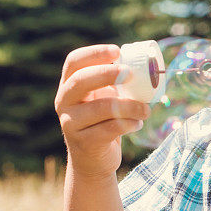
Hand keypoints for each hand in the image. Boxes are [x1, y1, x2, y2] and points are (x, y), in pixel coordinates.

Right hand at [54, 44, 150, 177]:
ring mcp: (70, 122)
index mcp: (69, 85)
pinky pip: (111, 128)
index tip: (117, 51)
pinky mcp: (83, 142)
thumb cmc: (104, 121)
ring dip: (130, 105)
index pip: (74, 62)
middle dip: (108, 74)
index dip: (94, 53)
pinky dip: (130, 124)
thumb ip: (116, 84)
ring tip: (146, 109)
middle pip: (81, 80)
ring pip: (102, 107)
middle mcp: (64, 101)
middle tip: (131, 73)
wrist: (94, 159)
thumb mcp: (105, 98)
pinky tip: (137, 124)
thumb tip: (145, 67)